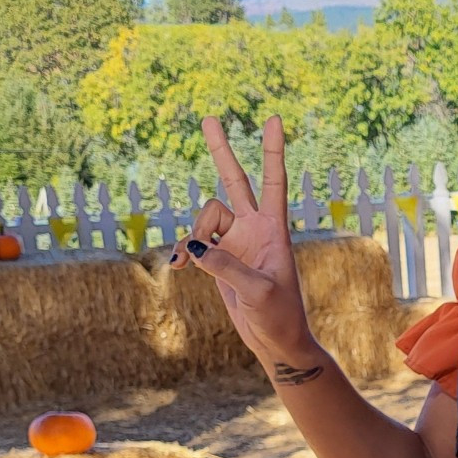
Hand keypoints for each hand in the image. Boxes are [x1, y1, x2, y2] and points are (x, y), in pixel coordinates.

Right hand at [168, 115, 317, 369]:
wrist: (275, 340)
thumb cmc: (279, 316)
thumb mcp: (257, 293)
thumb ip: (227, 268)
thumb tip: (197, 248)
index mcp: (274, 230)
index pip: (273, 183)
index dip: (273, 152)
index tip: (274, 120)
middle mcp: (254, 229)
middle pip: (234, 181)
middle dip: (221, 151)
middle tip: (208, 117)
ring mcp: (235, 241)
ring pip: (204, 219)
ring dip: (194, 236)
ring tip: (192, 263)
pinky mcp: (220, 258)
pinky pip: (194, 243)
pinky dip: (186, 252)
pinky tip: (179, 267)